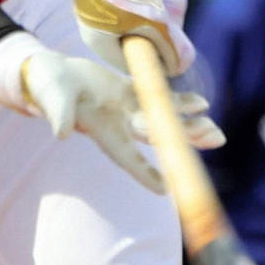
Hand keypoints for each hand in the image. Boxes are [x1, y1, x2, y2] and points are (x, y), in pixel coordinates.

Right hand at [0, 32, 222, 189]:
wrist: (47, 72)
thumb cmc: (47, 87)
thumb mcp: (53, 99)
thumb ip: (58, 115)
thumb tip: (60, 134)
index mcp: (103, 131)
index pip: (128, 157)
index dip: (146, 173)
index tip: (166, 191)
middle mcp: (120, 125)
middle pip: (158, 138)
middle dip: (185, 142)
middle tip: (214, 141)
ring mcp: (127, 110)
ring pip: (165, 121)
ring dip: (191, 126)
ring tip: (217, 132)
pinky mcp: (129, 92)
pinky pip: (160, 98)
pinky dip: (180, 102)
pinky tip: (202, 104)